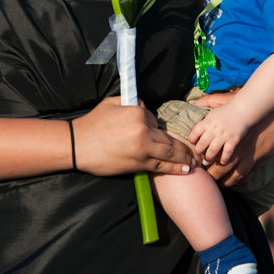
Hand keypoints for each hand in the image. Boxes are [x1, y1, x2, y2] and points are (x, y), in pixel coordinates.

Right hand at [74, 97, 195, 176]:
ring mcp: (142, 148)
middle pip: (169, 138)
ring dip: (184, 158)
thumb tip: (145, 108)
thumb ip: (132, 103)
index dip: (157, 127)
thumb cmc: (92, 124)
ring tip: (194, 162)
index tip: (161, 135)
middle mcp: (143, 130)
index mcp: (138, 113)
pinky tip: (185, 170)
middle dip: (184, 146)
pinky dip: (175, 168)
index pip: (156, 120)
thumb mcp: (112, 103)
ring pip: (169, 153)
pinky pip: (161, 166)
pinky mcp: (138, 163)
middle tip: (195, 151)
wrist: (77, 145)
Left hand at [188, 104, 249, 164]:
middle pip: (202, 144)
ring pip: (213, 150)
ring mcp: (224, 135)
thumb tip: (191, 106)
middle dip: (198, 151)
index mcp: (207, 121)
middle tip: (198, 154)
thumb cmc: (226, 111)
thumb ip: (203, 118)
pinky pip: (227, 153)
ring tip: (208, 160)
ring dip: (209, 157)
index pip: (194, 133)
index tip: (193, 142)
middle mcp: (214, 129)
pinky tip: (222, 162)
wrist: (242, 110)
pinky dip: (224, 159)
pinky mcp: (233, 140)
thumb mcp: (212, 112)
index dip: (192, 139)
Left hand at [194, 83, 273, 186]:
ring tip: (219, 184)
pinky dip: (241, 179)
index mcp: (228, 134)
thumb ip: (211, 102)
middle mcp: (239, 147)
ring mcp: (251, 154)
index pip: (211, 152)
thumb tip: (194, 102)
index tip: (199, 163)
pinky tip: (236, 181)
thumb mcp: (230, 101)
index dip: (204, 160)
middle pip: (221, 168)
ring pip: (235, 174)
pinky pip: (249, 173)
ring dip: (226, 181)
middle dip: (213, 176)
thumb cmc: (255, 106)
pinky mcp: (262, 157)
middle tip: (207, 179)